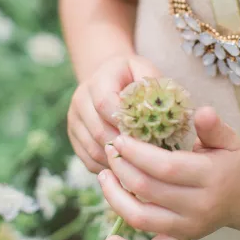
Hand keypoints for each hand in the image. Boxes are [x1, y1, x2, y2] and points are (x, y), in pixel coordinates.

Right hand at [67, 54, 163, 173]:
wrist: (109, 78)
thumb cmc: (133, 76)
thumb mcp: (144, 71)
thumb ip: (152, 85)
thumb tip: (166, 110)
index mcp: (98, 80)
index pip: (104, 103)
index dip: (125, 122)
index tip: (148, 134)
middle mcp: (80, 99)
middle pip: (99, 131)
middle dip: (125, 146)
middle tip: (150, 157)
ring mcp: (74, 120)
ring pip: (93, 149)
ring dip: (118, 160)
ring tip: (141, 165)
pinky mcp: (74, 137)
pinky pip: (89, 160)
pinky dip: (108, 168)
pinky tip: (127, 168)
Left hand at [98, 106, 239, 239]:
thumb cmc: (230, 162)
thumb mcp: (228, 140)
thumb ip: (213, 126)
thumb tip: (201, 111)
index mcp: (209, 178)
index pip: (166, 167)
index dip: (137, 153)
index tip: (120, 139)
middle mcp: (198, 207)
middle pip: (148, 190)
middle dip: (121, 168)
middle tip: (109, 150)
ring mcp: (187, 228)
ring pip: (141, 219)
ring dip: (115, 198)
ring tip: (103, 176)